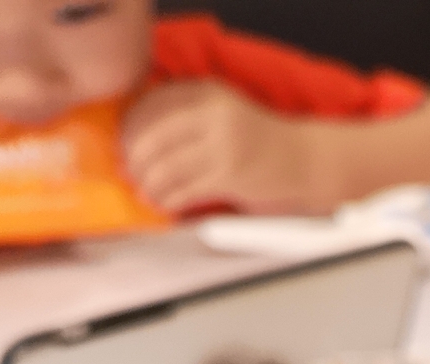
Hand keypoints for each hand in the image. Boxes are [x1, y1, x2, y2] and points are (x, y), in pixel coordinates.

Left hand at [123, 81, 320, 215]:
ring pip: (166, 167)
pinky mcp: (231, 174)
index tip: (123, 148)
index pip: (150, 106)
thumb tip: (133, 143)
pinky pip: (185, 189)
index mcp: (207, 92)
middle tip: (129, 175)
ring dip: (150, 185)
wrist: (306, 161)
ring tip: (147, 194)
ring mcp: (224, 144)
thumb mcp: (222, 114)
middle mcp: (213, 113)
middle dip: (135, 161)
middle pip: (152, 137)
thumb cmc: (260, 143)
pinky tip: (166, 205)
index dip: (130, 130)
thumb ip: (186, 117)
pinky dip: (169, 200)